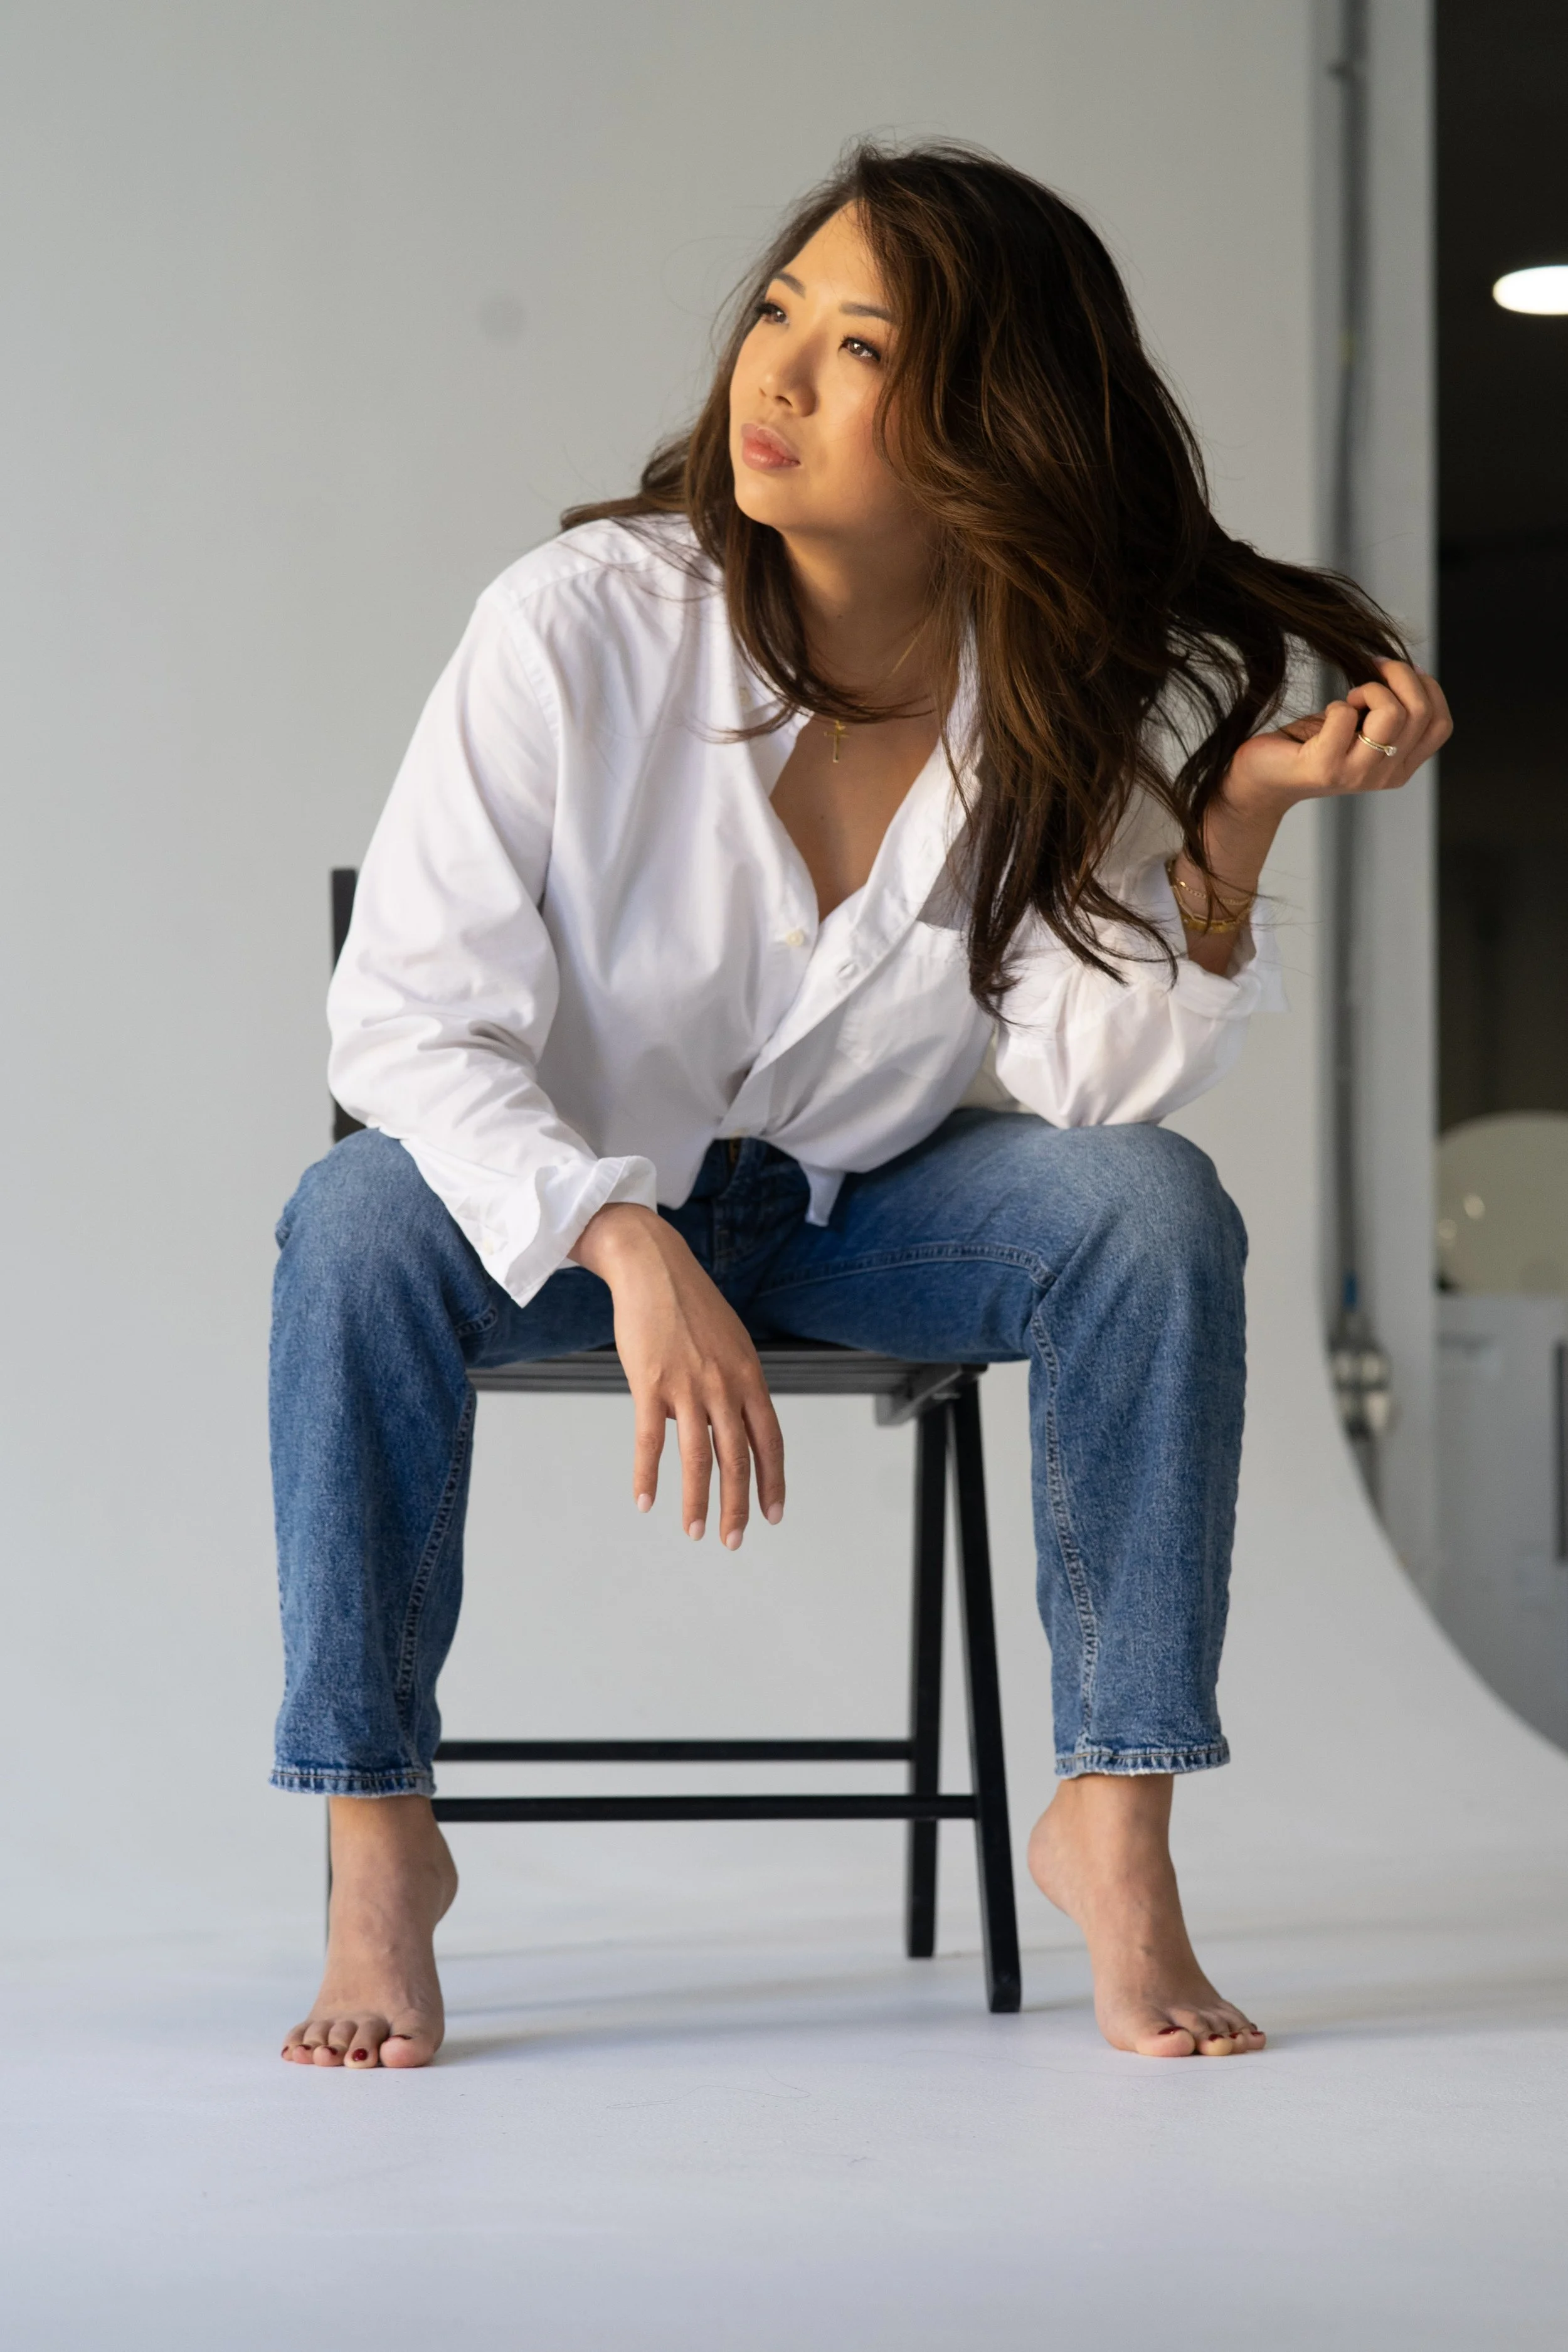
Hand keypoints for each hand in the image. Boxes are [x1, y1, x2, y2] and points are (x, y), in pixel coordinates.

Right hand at [569, 1204, 784, 1546]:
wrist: (652, 1265)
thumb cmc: (689, 1304)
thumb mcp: (729, 1342)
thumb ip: (732, 1386)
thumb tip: (719, 1429)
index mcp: (749, 1375)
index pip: (770, 1440)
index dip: (773, 1481)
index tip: (774, 1514)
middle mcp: (725, 1383)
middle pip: (739, 1458)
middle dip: (738, 1506)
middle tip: (734, 1540)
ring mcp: (688, 1384)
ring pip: (699, 1457)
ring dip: (697, 1501)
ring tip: (694, 1531)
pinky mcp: (650, 1382)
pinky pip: (651, 1440)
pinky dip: (647, 1475)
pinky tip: (645, 1500)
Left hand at [1219, 656, 1451, 821]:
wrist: (1263, 776)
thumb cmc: (1312, 743)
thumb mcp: (1363, 725)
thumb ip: (1392, 708)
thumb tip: (1414, 670)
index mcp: (1402, 766)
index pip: (1441, 724)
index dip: (1426, 687)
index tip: (1394, 673)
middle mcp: (1387, 775)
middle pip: (1421, 711)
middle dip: (1398, 674)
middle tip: (1370, 671)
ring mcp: (1358, 776)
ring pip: (1393, 714)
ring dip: (1370, 689)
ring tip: (1349, 697)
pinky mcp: (1326, 769)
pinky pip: (1345, 717)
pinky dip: (1336, 704)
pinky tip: (1325, 715)